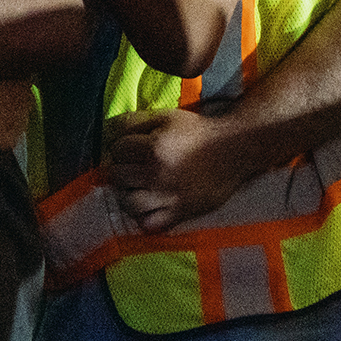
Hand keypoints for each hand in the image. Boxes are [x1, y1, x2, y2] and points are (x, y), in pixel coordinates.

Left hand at [106, 108, 259, 232]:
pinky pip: (149, 224)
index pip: (117, 150)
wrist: (233, 150)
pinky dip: (144, 218)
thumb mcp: (166, 116)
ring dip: (128, 194)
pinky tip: (149, 206)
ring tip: (137, 188)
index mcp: (153, 148)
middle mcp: (157, 174)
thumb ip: (134, 121)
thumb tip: (107, 129)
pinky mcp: (179, 213)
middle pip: (118, 176)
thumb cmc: (198, 131)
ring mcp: (167, 197)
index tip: (131, 148)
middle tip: (133, 167)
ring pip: (129, 203)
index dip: (121, 147)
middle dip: (122, 169)